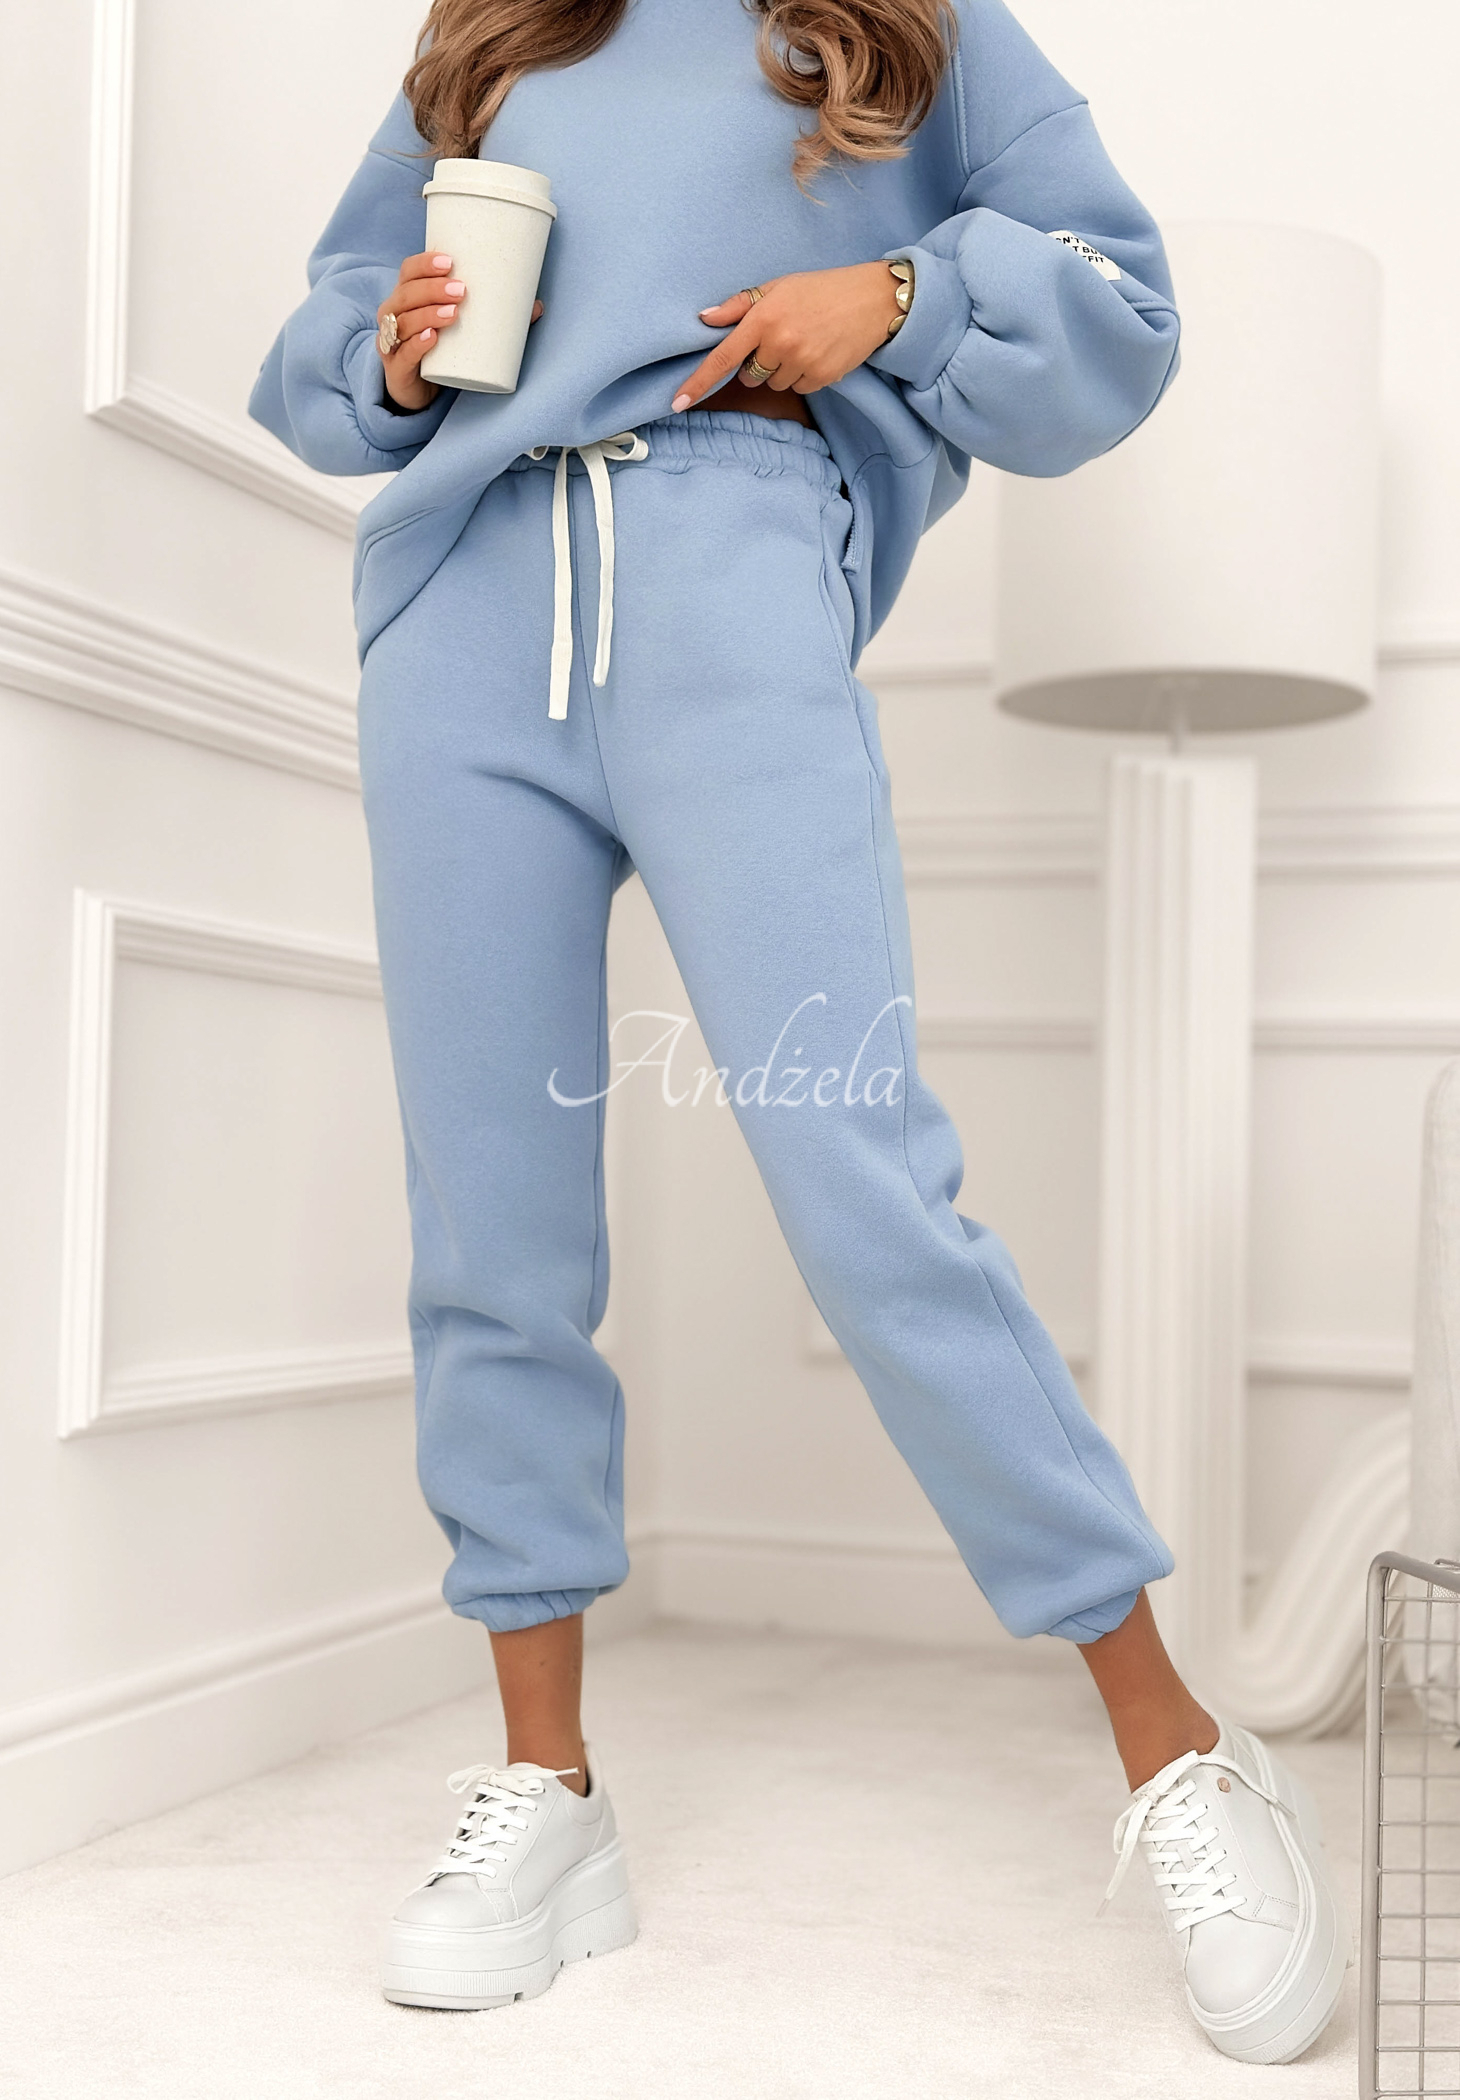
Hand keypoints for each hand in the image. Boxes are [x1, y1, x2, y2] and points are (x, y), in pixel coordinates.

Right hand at [377, 252, 543, 411]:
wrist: (417, 390)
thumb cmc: (439, 349)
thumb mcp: (460, 328)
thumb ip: (494, 316)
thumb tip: (536, 306)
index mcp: (407, 297)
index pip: (408, 271)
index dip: (424, 263)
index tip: (450, 261)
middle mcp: (393, 315)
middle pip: (406, 294)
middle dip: (432, 289)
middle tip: (462, 291)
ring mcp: (392, 343)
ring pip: (404, 322)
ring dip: (428, 314)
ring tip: (454, 314)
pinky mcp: (397, 370)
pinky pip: (403, 355)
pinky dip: (416, 345)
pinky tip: (431, 338)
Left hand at [672, 262, 901, 410]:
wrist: (872, 299)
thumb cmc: (820, 290)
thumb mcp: (778, 287)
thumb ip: (740, 306)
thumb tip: (704, 318)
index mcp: (764, 317)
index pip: (723, 357)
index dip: (698, 382)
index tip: (677, 402)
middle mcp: (780, 342)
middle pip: (749, 376)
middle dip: (758, 364)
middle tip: (782, 338)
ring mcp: (801, 362)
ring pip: (774, 384)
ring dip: (782, 370)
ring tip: (804, 342)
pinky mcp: (821, 377)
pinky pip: (798, 388)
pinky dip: (804, 376)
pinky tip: (818, 353)